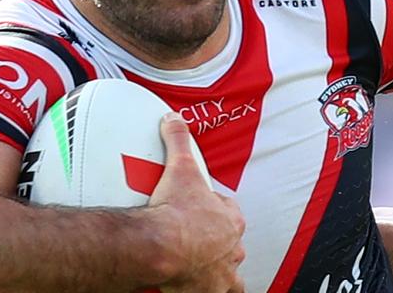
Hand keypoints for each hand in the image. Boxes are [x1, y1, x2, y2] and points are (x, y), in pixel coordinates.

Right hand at [149, 112, 245, 292]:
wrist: (161, 246)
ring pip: (231, 277)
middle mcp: (231, 249)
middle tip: (195, 239)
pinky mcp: (207, 292)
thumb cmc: (175, 211)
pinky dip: (209, 292)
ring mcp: (221, 274)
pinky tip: (196, 289)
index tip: (197, 207)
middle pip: (230, 244)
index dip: (214, 208)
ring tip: (204, 271)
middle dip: (217, 242)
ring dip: (222, 273)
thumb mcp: (180, 166)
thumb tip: (174, 118)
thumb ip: (178, 140)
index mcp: (230, 220)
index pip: (229, 212)